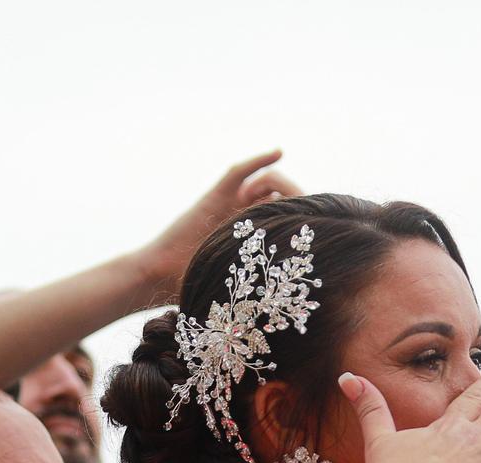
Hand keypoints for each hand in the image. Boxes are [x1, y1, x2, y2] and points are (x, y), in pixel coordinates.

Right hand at [134, 150, 300, 304]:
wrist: (161, 276)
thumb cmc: (199, 290)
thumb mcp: (244, 289)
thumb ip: (268, 285)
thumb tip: (309, 292)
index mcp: (258, 241)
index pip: (290, 220)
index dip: (305, 220)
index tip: (319, 229)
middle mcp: (247, 219)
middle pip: (284, 198)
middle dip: (297, 201)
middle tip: (301, 214)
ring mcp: (232, 204)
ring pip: (266, 182)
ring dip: (277, 187)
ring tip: (275, 203)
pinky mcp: (216, 194)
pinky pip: (240, 171)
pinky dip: (260, 160)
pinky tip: (279, 151)